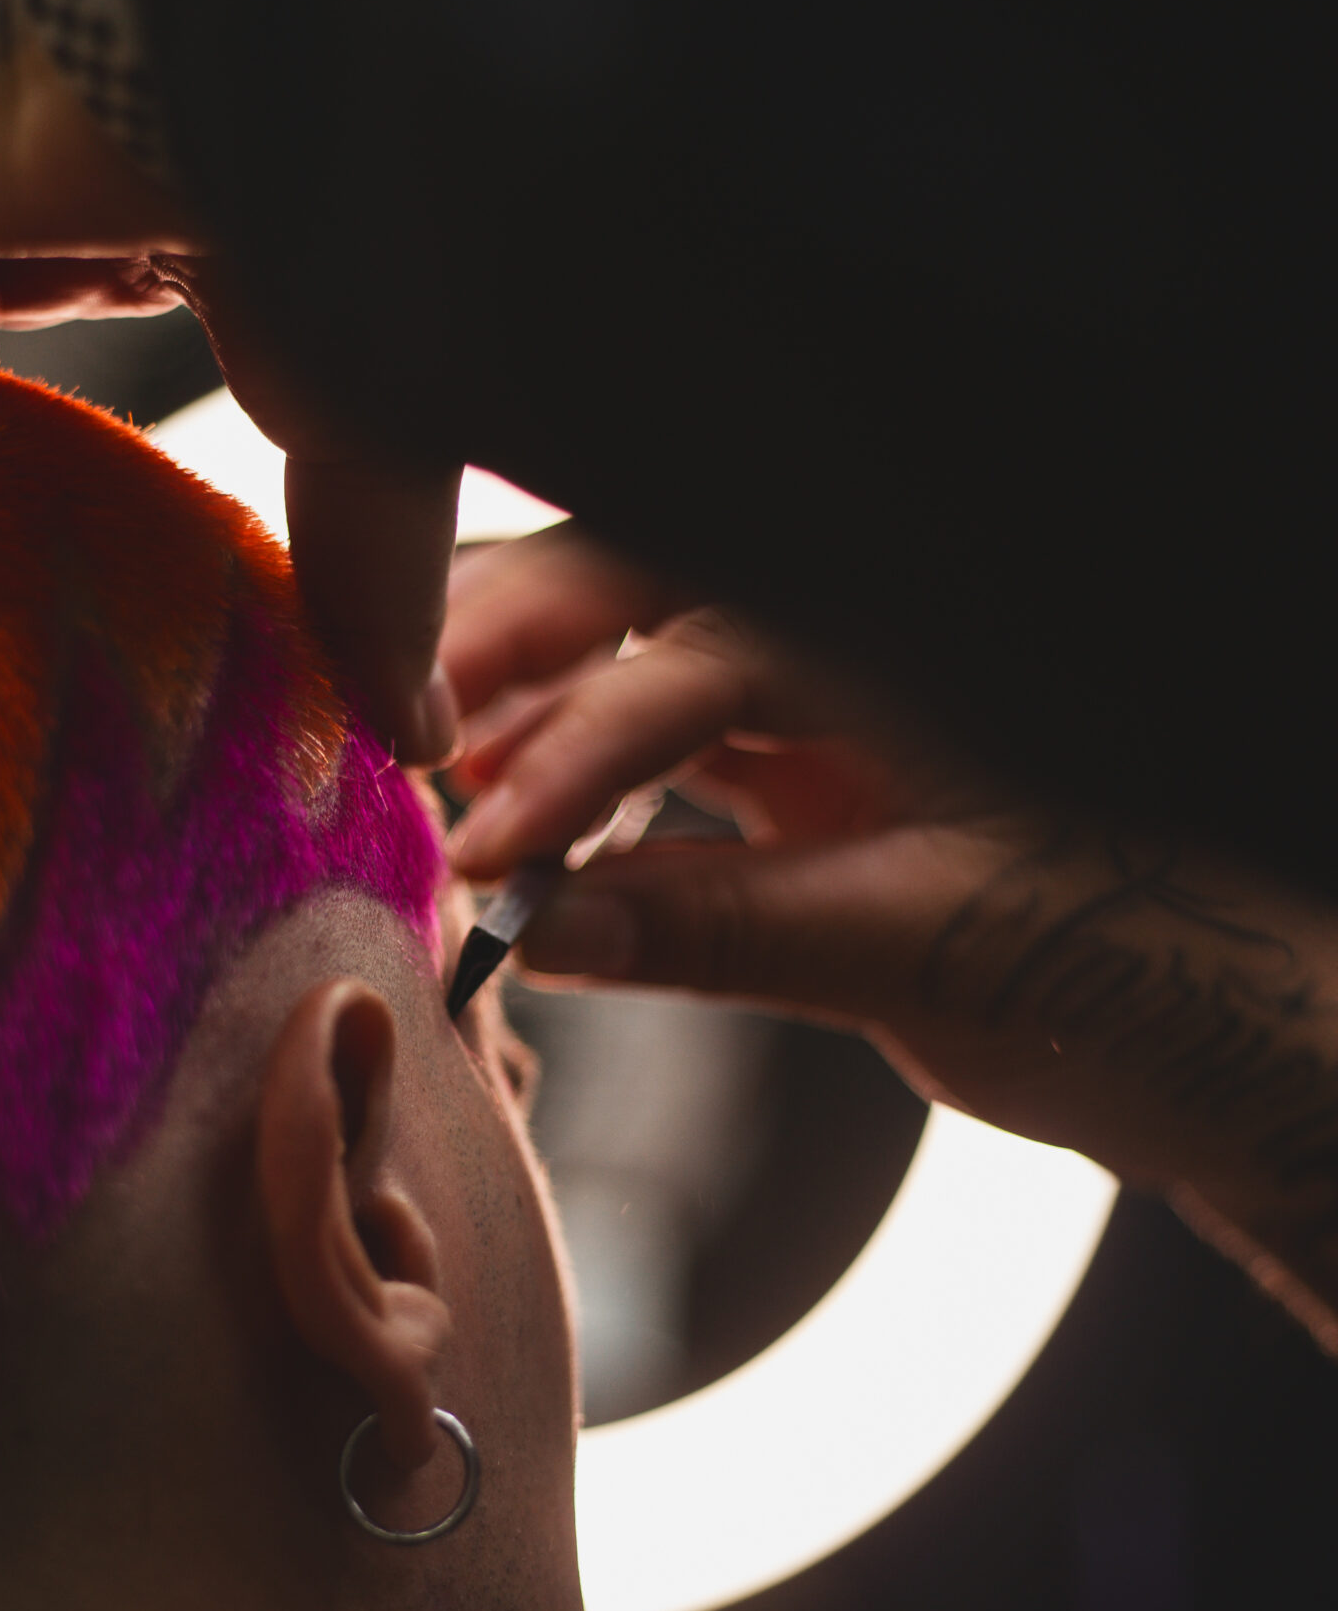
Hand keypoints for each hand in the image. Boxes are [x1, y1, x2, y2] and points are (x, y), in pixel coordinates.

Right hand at [440, 526, 1337, 1349]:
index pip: (702, 667)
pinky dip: (582, 763)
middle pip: (651, 586)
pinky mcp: (799, 756)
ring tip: (430, 759)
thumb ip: (723, 936)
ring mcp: (824, 694)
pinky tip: (513, 807)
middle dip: (522, 646)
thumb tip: (540, 930)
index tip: (489, 852)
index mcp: (905, 654)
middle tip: (407, 722)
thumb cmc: (1108, 974)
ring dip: (535, 693)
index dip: (581, 753)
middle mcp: (854, 643)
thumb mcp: (917, 957)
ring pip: (643, 647)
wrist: (1203, 1024)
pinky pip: (664, 731)